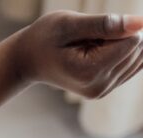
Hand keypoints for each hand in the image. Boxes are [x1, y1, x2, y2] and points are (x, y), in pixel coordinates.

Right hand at [16, 11, 142, 98]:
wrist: (28, 61)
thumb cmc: (44, 38)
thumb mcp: (68, 24)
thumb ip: (104, 24)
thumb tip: (140, 23)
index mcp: (89, 72)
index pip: (133, 41)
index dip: (118, 27)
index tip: (91, 31)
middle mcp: (99, 86)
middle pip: (137, 50)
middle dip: (121, 36)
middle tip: (88, 38)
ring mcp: (103, 91)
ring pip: (139, 57)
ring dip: (120, 44)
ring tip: (91, 46)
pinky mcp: (106, 89)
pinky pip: (134, 65)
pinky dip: (122, 52)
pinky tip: (99, 52)